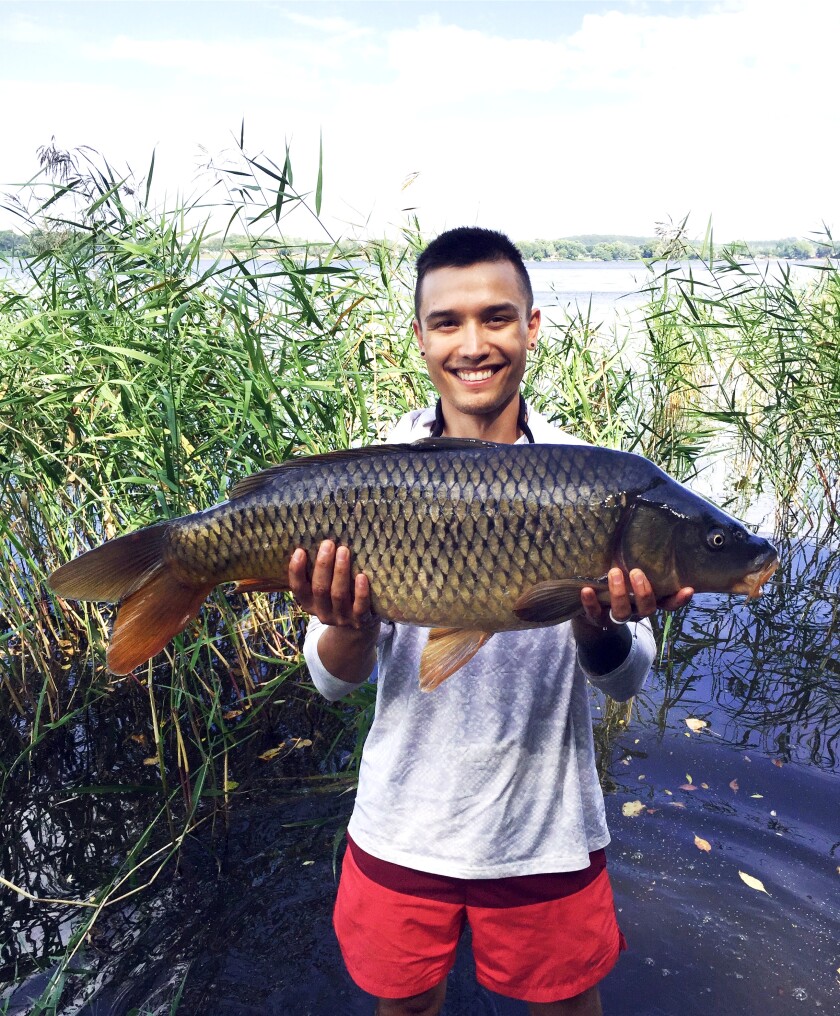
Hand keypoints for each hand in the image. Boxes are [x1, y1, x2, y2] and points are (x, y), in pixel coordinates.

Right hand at [288, 540, 378, 629]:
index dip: (296, 571)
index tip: (300, 551)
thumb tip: (316, 540)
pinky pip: (360, 607)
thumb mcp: (324, 590)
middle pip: (320, 589)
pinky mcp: (360, 621)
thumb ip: (319, 573)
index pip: (298, 588)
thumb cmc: (339, 597)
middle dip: (323, 565)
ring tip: (344, 550)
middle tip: (328, 543)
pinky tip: (362, 576)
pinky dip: (360, 592)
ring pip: (338, 595)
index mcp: (309, 603)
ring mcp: (341, 618)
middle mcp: (322, 613)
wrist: (358, 627)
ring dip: (340, 572)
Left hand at [579, 567, 693, 627]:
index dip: (679, 600)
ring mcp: (616, 617)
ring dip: (619, 594)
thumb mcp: (629, 575)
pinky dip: (591, 602)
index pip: (668, 604)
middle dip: (644, 592)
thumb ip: (636, 561)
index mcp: (647, 601)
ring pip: (622, 613)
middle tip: (636, 572)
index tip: (688, 589)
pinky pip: (594, 614)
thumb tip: (640, 525)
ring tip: (614, 572)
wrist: (592, 609)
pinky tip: (587, 590)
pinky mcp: (597, 619)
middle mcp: (635, 612)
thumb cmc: (616, 584)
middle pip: (646, 609)